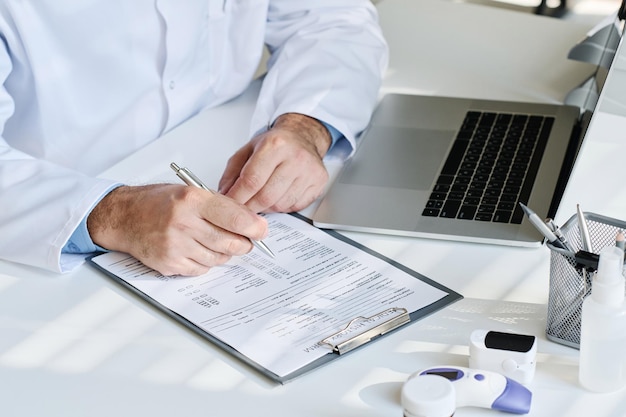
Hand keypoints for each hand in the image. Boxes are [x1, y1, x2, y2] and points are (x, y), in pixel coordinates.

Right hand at [87, 184, 267, 275]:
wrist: (124, 217)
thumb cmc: (157, 203)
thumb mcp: (190, 192)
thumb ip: (219, 205)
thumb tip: (250, 222)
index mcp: (192, 200)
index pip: (235, 217)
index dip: (254, 227)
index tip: (262, 230)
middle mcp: (183, 223)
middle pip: (231, 242)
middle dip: (244, 243)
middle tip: (246, 241)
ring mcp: (175, 246)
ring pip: (219, 258)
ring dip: (225, 252)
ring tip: (216, 241)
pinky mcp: (169, 264)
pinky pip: (202, 268)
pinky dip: (206, 261)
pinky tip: (198, 249)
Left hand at [218, 113, 331, 212]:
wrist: (303, 136)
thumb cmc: (275, 143)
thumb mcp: (248, 150)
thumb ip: (232, 173)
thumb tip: (224, 196)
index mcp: (275, 144)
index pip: (252, 180)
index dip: (237, 197)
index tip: (229, 205)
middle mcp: (295, 157)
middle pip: (266, 196)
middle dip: (250, 207)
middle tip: (243, 208)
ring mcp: (310, 171)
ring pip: (280, 204)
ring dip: (267, 207)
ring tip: (262, 198)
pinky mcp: (318, 183)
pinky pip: (295, 206)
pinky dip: (282, 206)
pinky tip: (279, 195)